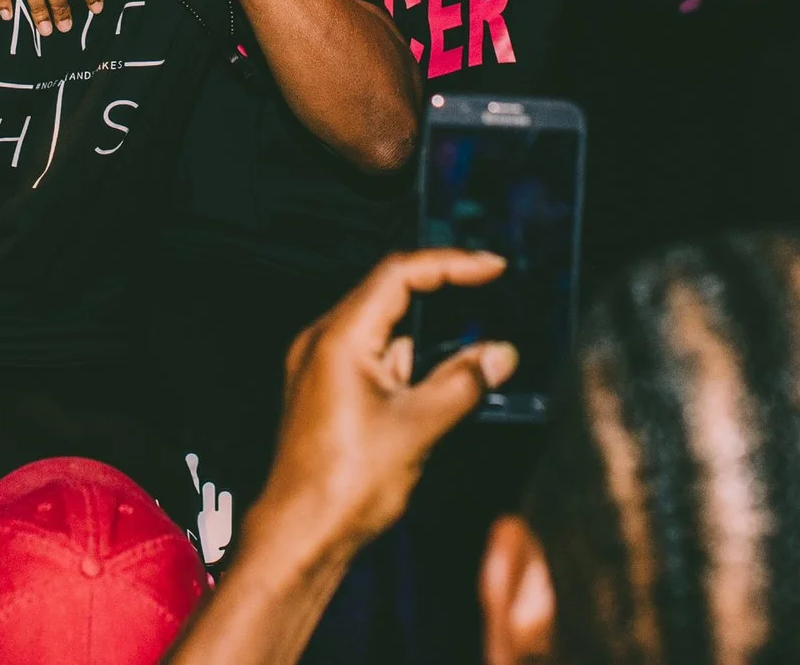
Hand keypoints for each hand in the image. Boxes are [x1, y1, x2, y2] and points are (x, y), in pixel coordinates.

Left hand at [251, 250, 515, 563]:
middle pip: (389, 295)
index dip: (451, 264)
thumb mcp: (419, 427)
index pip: (399, 274)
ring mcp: (319, 366)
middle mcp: (323, 342)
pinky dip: (407, 365)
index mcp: (340, 337)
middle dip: (444, 298)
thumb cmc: (343, 484)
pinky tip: (436, 389)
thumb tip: (499, 354)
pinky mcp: (325, 392)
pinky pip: (372, 359)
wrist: (299, 535)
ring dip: (427, 339)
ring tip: (473, 358)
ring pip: (384, 331)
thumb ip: (463, 382)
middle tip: (491, 294)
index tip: (492, 268)